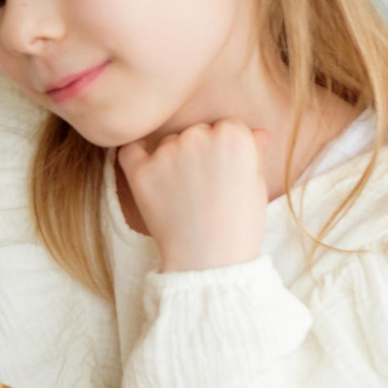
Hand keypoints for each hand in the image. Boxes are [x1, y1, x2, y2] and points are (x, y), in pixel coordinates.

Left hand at [116, 120, 269, 271]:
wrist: (210, 261)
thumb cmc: (239, 225)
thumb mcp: (256, 186)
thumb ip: (252, 153)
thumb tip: (256, 133)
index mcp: (234, 136)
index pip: (227, 127)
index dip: (226, 150)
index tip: (225, 172)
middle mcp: (199, 136)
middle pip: (196, 132)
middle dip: (199, 152)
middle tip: (203, 185)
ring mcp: (167, 152)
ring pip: (168, 142)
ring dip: (172, 158)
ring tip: (183, 194)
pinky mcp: (141, 170)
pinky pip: (130, 151)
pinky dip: (136, 157)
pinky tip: (147, 173)